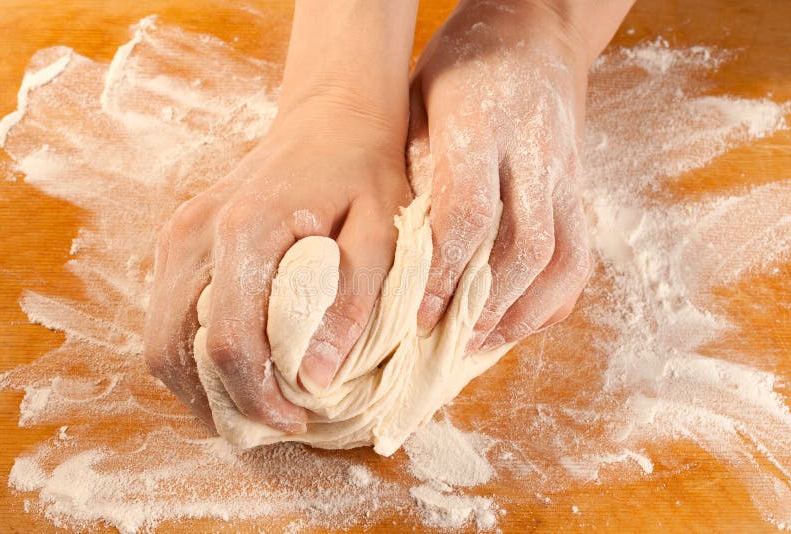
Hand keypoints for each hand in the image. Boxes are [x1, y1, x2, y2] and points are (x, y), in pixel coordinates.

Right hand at [143, 1, 416, 431]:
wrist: (332, 116)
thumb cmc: (365, 172)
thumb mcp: (382, 232)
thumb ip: (352, 303)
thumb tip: (316, 380)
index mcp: (244, 232)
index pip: (228, 342)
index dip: (257, 398)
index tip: (298, 420)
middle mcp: (195, 235)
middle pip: (174, 350)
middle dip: (218, 404)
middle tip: (271, 424)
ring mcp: (179, 235)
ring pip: (160, 338)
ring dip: (199, 385)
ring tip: (252, 406)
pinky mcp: (180, 239)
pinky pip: (167, 316)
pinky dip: (192, 355)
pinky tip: (236, 369)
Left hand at [410, 0, 626, 350]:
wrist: (537, 32)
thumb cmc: (464, 65)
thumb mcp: (420, 99)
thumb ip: (417, 166)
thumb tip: (406, 250)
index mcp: (483, 126)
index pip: (469, 215)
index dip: (446, 274)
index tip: (422, 316)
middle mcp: (534, 153)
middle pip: (526, 248)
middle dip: (489, 307)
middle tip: (452, 343)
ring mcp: (567, 172)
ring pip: (566, 259)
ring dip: (527, 312)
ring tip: (485, 342)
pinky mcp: (581, 187)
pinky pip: (581, 254)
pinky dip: (554, 297)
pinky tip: (521, 318)